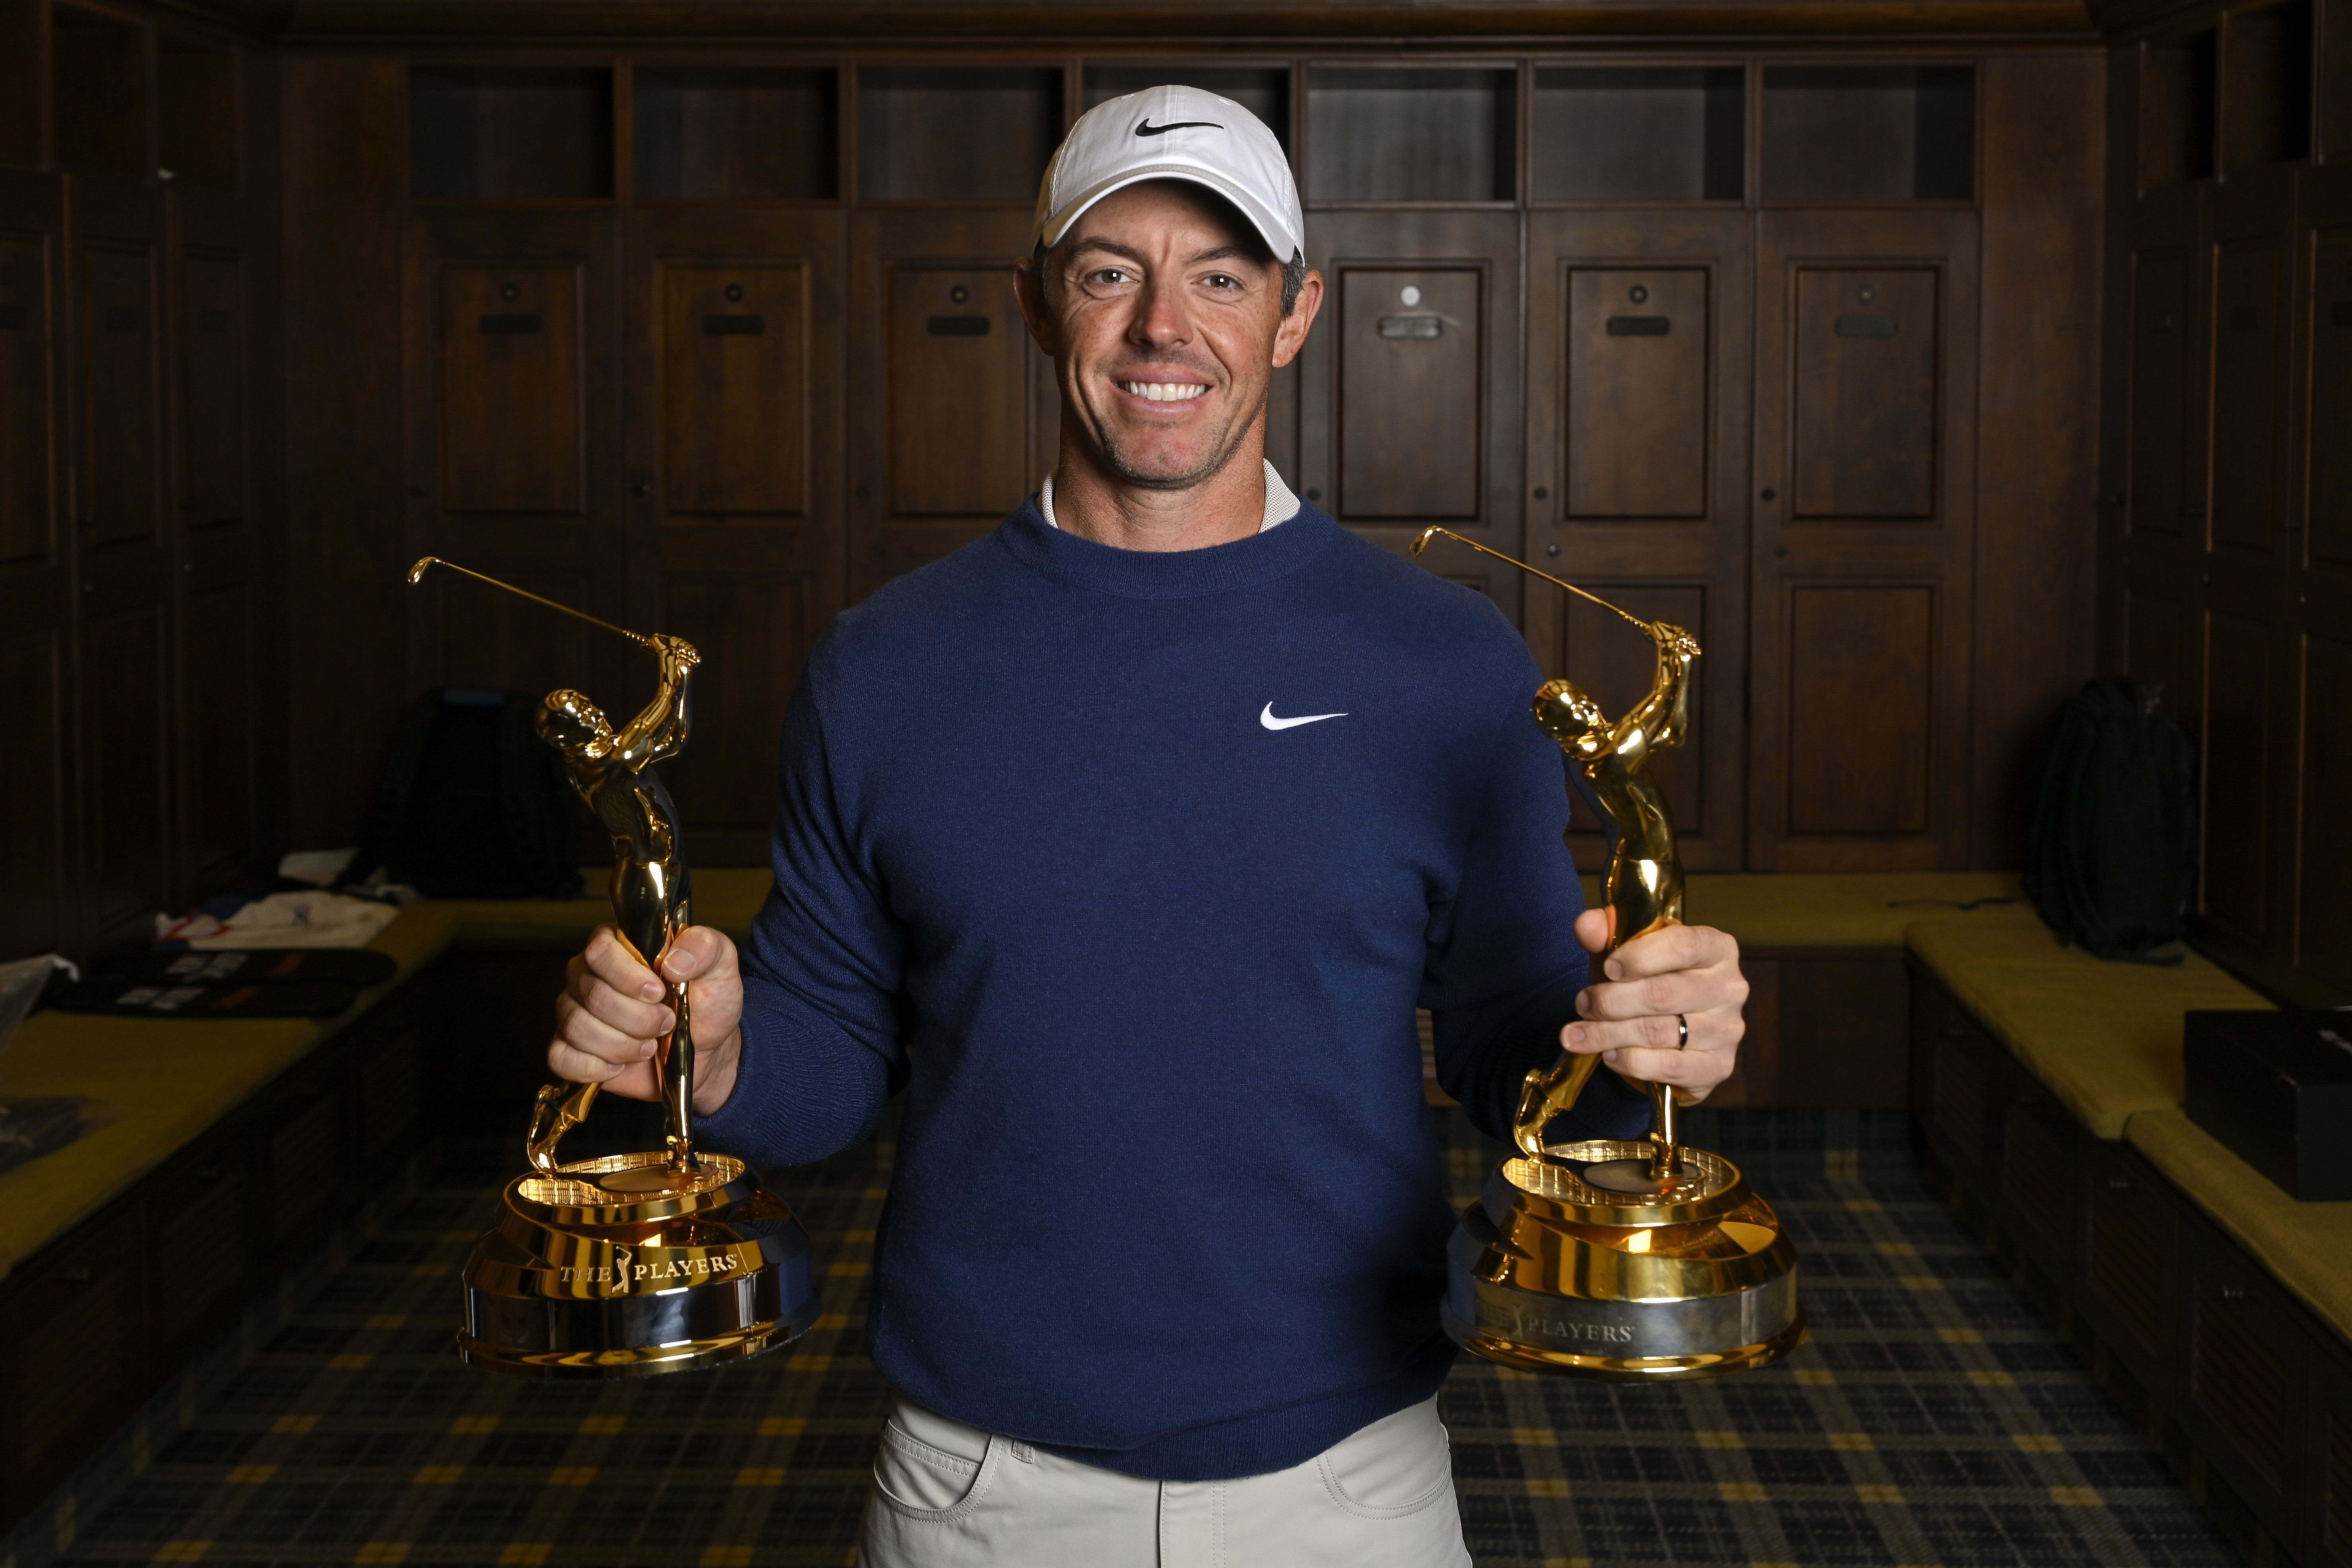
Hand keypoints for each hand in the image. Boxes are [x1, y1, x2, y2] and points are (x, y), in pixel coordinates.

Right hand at [550, 924, 744, 1114]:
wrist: (706, 1052)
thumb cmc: (707, 1004)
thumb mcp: (721, 968)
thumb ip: (705, 948)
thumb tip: (674, 960)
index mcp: (618, 945)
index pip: (599, 950)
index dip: (627, 975)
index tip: (658, 992)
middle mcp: (588, 975)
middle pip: (592, 993)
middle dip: (636, 1017)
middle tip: (666, 1023)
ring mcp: (575, 1012)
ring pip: (578, 1026)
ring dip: (622, 1044)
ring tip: (650, 1046)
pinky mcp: (571, 1049)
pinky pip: (562, 1058)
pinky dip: (593, 1067)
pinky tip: (620, 1065)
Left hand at [1561, 913, 1745, 1104]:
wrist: (1668, 1035)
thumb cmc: (1646, 982)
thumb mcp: (1625, 953)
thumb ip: (1606, 934)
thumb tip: (1586, 924)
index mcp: (1717, 948)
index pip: (1683, 946)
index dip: (1639, 957)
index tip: (1608, 968)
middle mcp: (1730, 988)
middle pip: (1662, 993)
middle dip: (1610, 1001)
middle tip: (1582, 1004)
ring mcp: (1727, 1030)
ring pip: (1658, 1032)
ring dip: (1608, 1033)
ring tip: (1579, 1034)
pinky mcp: (1717, 1066)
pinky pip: (1667, 1066)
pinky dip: (1629, 1061)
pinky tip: (1608, 1055)